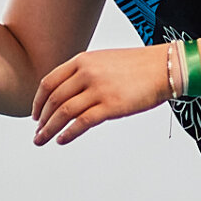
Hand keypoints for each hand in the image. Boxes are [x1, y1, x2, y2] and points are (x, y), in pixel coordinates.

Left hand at [31, 46, 170, 145]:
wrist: (165, 67)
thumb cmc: (138, 66)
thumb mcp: (104, 61)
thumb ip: (84, 73)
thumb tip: (68, 94)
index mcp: (83, 60)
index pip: (49, 82)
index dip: (38, 101)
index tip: (35, 114)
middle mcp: (87, 73)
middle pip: (54, 99)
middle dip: (42, 119)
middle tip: (37, 132)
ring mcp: (98, 89)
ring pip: (64, 112)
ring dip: (49, 129)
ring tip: (42, 140)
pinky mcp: (111, 106)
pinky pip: (82, 123)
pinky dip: (68, 133)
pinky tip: (62, 140)